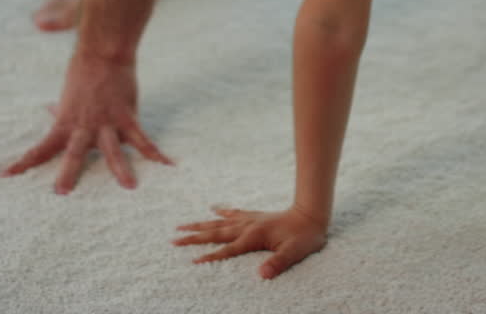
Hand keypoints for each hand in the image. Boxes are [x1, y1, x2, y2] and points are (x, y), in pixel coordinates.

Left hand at [1, 53, 171, 191]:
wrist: (103, 52)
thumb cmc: (83, 72)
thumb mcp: (68, 94)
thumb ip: (62, 110)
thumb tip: (49, 110)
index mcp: (65, 123)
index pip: (41, 147)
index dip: (23, 162)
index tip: (5, 176)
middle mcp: (85, 126)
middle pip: (74, 153)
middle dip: (68, 172)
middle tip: (61, 192)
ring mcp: (108, 122)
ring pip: (113, 149)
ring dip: (120, 169)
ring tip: (129, 187)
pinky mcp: (128, 116)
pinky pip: (143, 139)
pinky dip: (155, 153)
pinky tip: (167, 165)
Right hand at [173, 206, 328, 278]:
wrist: (311, 214)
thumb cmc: (304, 236)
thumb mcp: (294, 253)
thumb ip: (277, 263)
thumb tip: (261, 275)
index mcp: (254, 236)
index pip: (227, 249)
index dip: (211, 257)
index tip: (192, 262)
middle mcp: (247, 226)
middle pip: (215, 232)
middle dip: (194, 237)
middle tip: (173, 240)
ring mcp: (250, 219)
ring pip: (219, 222)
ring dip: (200, 224)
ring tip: (182, 225)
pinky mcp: (255, 216)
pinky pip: (233, 213)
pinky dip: (221, 211)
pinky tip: (212, 209)